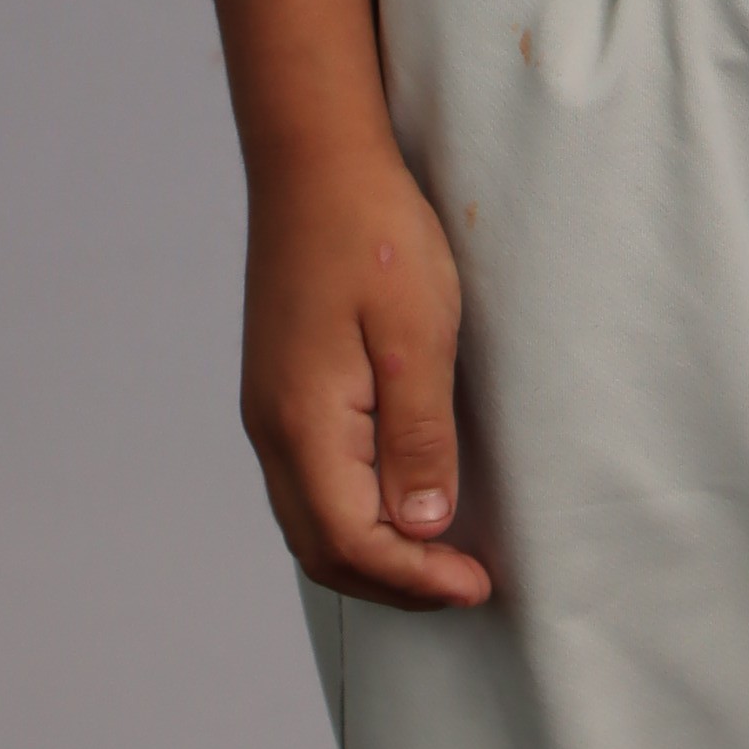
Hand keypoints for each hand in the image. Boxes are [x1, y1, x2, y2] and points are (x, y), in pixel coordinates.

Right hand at [240, 136, 491, 609]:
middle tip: (466, 586)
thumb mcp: (415, 331)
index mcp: (303, 423)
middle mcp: (273, 431)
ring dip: (372, 555)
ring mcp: (269, 412)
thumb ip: (418, 434)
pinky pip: (308, 485)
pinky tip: (397, 507)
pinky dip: (352, 517)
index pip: (354, 541)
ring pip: (311, 522)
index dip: (416, 578)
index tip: (478, 586)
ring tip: (440, 560)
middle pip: (324, 548)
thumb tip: (423, 528)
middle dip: (395, 582)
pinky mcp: (279, 391)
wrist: (314, 162)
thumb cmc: (372, 233)